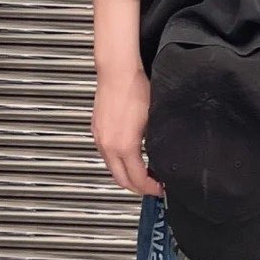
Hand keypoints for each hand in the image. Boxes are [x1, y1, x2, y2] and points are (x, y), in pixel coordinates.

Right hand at [92, 64, 163, 195]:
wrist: (117, 71)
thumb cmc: (135, 89)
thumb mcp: (154, 119)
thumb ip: (155, 142)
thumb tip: (162, 156)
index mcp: (124, 146)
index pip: (137, 179)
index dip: (151, 188)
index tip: (160, 189)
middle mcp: (108, 145)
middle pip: (121, 180)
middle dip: (137, 188)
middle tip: (152, 187)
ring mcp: (100, 138)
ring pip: (112, 168)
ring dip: (126, 176)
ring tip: (143, 173)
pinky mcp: (96, 130)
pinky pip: (106, 155)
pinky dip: (117, 163)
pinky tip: (130, 157)